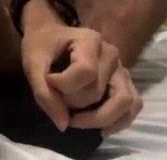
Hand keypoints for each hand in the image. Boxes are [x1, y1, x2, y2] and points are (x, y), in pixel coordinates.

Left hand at [22, 21, 141, 134]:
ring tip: (75, 120)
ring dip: (98, 118)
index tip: (47, 80)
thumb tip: (63, 125)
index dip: (63, 85)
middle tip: (56, 98)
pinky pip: (133, 106)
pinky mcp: (125, 83)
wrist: (51, 36)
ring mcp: (122, 69)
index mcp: (90, 40)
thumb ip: (43, 92)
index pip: (85, 71)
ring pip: (124, 102)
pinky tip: (100, 129)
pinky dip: (119, 121)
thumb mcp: (32, 63)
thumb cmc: (42, 46)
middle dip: (73, 103)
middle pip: (98, 91)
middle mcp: (111, 54)